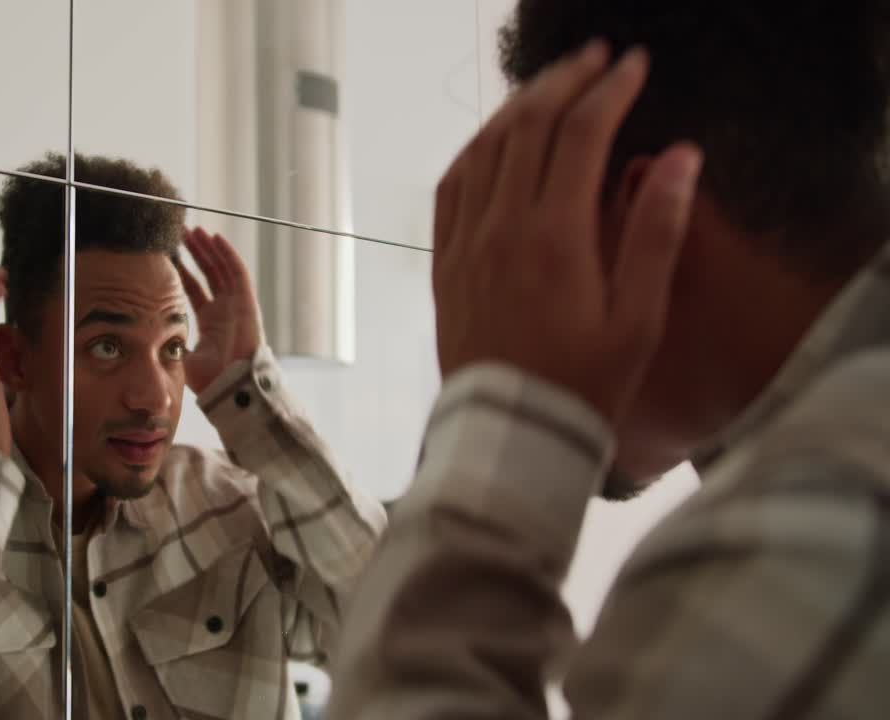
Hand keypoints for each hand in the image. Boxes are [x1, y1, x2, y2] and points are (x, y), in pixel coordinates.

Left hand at [177, 227, 265, 393]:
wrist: (232, 389)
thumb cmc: (210, 379)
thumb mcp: (180, 357)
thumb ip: (167, 342)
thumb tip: (143, 335)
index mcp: (209, 322)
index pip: (194, 289)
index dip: (182, 270)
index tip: (167, 254)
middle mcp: (224, 310)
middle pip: (208, 273)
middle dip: (194, 253)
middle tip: (179, 233)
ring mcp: (236, 305)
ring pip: (221, 268)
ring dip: (208, 248)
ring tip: (193, 230)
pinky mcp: (247, 302)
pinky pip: (238, 272)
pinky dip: (227, 254)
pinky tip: (214, 238)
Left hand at [433, 41, 702, 424]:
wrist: (511, 436)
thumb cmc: (585, 385)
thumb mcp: (639, 318)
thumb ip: (656, 231)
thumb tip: (681, 155)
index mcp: (556, 237)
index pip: (582, 134)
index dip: (612, 90)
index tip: (636, 65)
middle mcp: (503, 228)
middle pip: (529, 127)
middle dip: (565, 81)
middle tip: (597, 58)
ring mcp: (466, 243)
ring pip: (486, 148)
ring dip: (519, 106)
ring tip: (552, 84)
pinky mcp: (445, 262)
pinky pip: (452, 185)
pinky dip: (476, 147)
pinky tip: (496, 137)